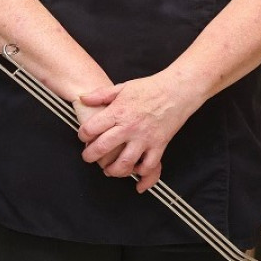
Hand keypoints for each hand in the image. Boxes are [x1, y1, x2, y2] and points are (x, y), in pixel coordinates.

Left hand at [76, 74, 199, 191]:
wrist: (177, 90)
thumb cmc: (150, 87)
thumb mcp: (122, 87)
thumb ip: (100, 95)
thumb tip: (82, 98)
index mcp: (118, 112)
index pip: (92, 129)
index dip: (83, 135)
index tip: (83, 137)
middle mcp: (130, 128)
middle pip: (104, 148)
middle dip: (91, 156)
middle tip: (88, 157)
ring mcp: (145, 138)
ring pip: (125, 163)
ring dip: (113, 170)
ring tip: (108, 170)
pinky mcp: (159, 145)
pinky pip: (149, 165)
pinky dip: (141, 173)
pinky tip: (134, 172)